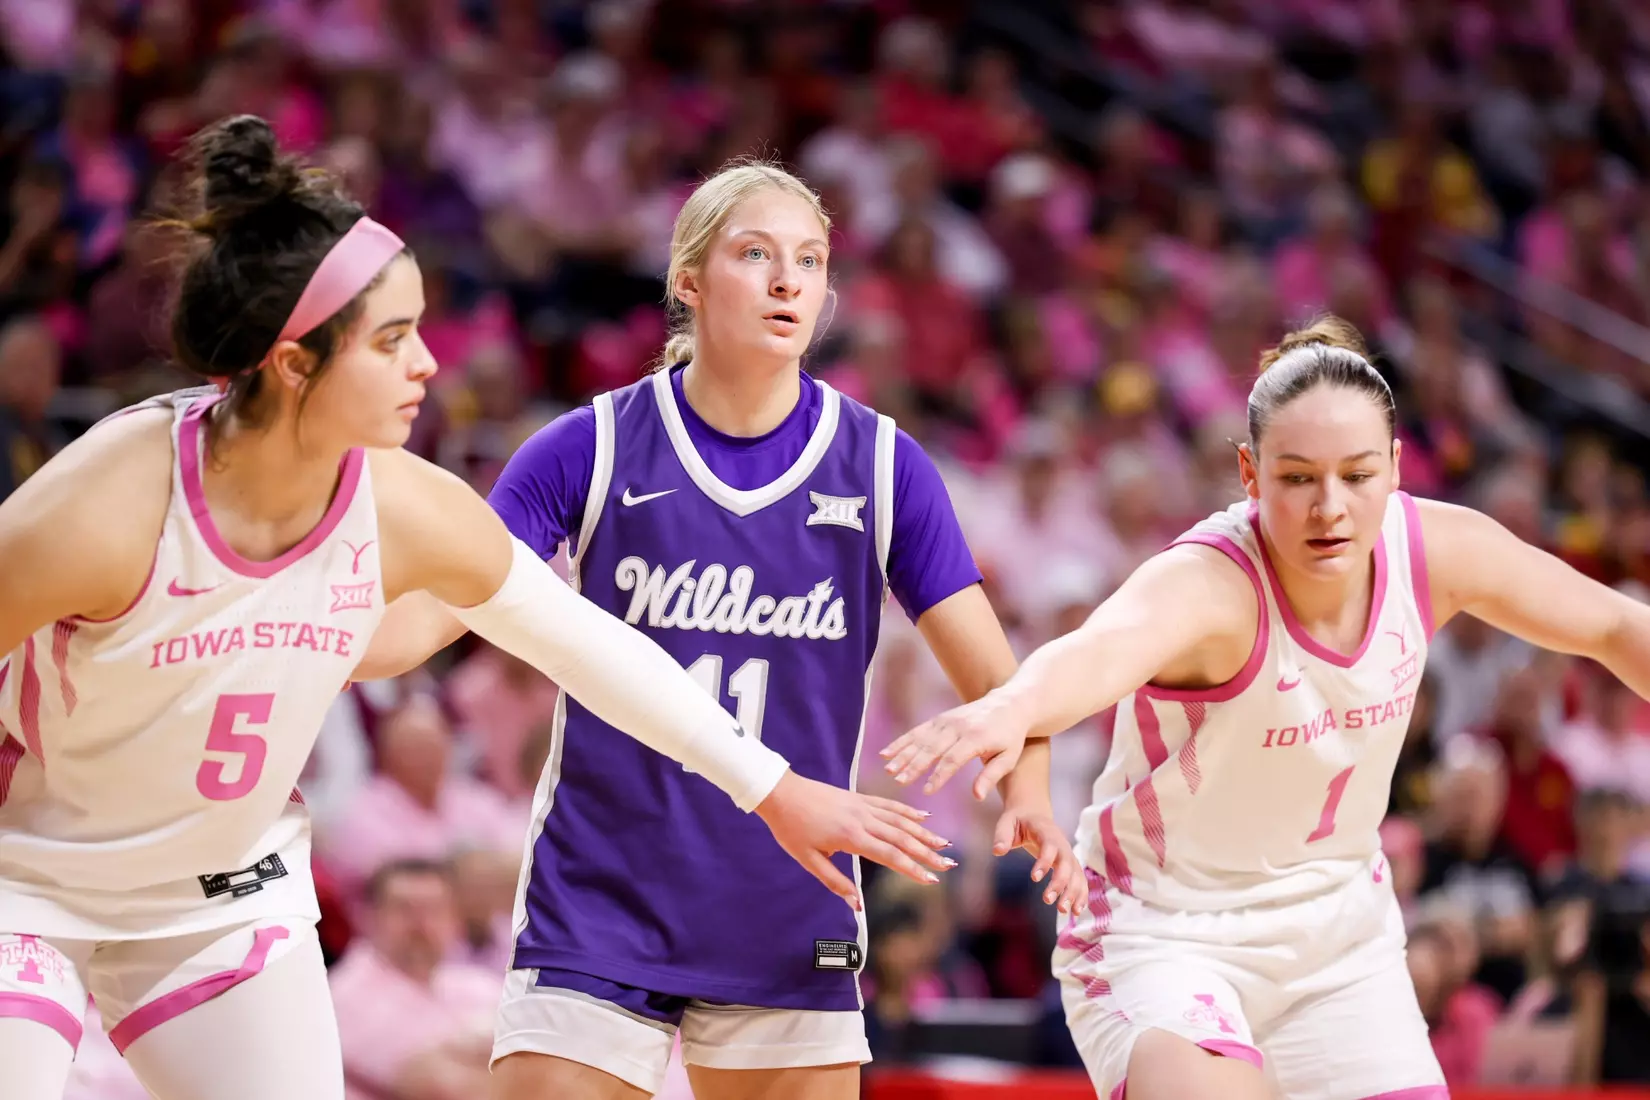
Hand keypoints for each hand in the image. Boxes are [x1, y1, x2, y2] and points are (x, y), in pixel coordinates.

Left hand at [755, 770, 953, 909]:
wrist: (781, 793)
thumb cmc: (791, 829)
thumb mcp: (808, 861)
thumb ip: (835, 882)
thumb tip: (857, 904)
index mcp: (851, 837)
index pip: (890, 855)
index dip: (912, 869)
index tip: (931, 881)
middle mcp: (862, 820)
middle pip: (902, 838)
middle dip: (927, 853)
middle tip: (949, 865)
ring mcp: (862, 806)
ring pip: (900, 820)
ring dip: (924, 833)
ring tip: (944, 844)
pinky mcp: (859, 797)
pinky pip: (889, 805)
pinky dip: (908, 811)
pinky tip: (923, 816)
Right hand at [881, 690, 1031, 798]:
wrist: (1010, 704)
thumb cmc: (1010, 737)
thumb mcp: (1009, 758)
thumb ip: (991, 777)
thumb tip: (976, 796)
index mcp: (976, 738)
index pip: (953, 759)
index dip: (939, 776)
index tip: (926, 791)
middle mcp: (958, 727)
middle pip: (932, 748)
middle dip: (914, 765)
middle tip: (899, 781)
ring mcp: (947, 721)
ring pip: (921, 739)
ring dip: (903, 754)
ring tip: (889, 769)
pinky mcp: (940, 718)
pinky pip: (918, 730)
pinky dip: (902, 741)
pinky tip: (887, 752)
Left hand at [992, 806, 1086, 914]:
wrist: (1034, 814)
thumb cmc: (1018, 820)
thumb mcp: (1007, 822)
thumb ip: (1002, 835)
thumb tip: (997, 851)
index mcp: (1047, 831)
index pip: (1050, 846)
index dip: (1044, 862)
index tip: (1034, 878)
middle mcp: (1062, 843)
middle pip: (1067, 864)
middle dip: (1060, 883)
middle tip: (1047, 900)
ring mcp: (1068, 854)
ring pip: (1076, 874)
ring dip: (1073, 893)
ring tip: (1063, 911)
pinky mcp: (1070, 865)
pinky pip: (1080, 880)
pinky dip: (1081, 895)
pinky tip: (1076, 911)